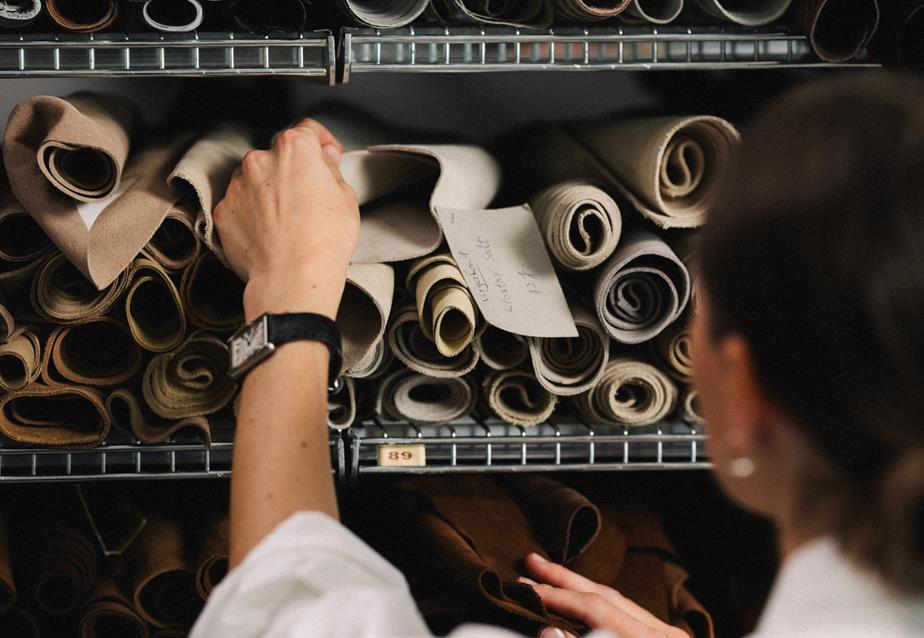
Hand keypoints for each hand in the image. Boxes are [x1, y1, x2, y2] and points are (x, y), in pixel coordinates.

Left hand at [213, 119, 359, 320]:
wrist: (293, 278)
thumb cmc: (324, 240)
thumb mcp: (346, 199)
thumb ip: (332, 170)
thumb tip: (325, 159)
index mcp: (294, 149)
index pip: (308, 130)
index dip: (322, 142)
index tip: (328, 156)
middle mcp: (259, 160)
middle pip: (278, 156)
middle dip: (293, 171)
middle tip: (309, 198)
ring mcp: (237, 186)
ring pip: (255, 180)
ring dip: (269, 191)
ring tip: (288, 221)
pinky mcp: (223, 213)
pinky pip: (239, 206)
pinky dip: (252, 214)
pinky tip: (270, 234)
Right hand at [522, 553, 688, 637]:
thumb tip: (548, 631)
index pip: (597, 608)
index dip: (558, 596)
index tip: (527, 587)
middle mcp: (665, 635)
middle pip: (608, 596)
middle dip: (566, 578)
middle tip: (533, 561)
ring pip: (620, 603)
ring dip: (581, 588)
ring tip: (551, 576)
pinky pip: (630, 615)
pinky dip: (601, 604)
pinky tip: (583, 602)